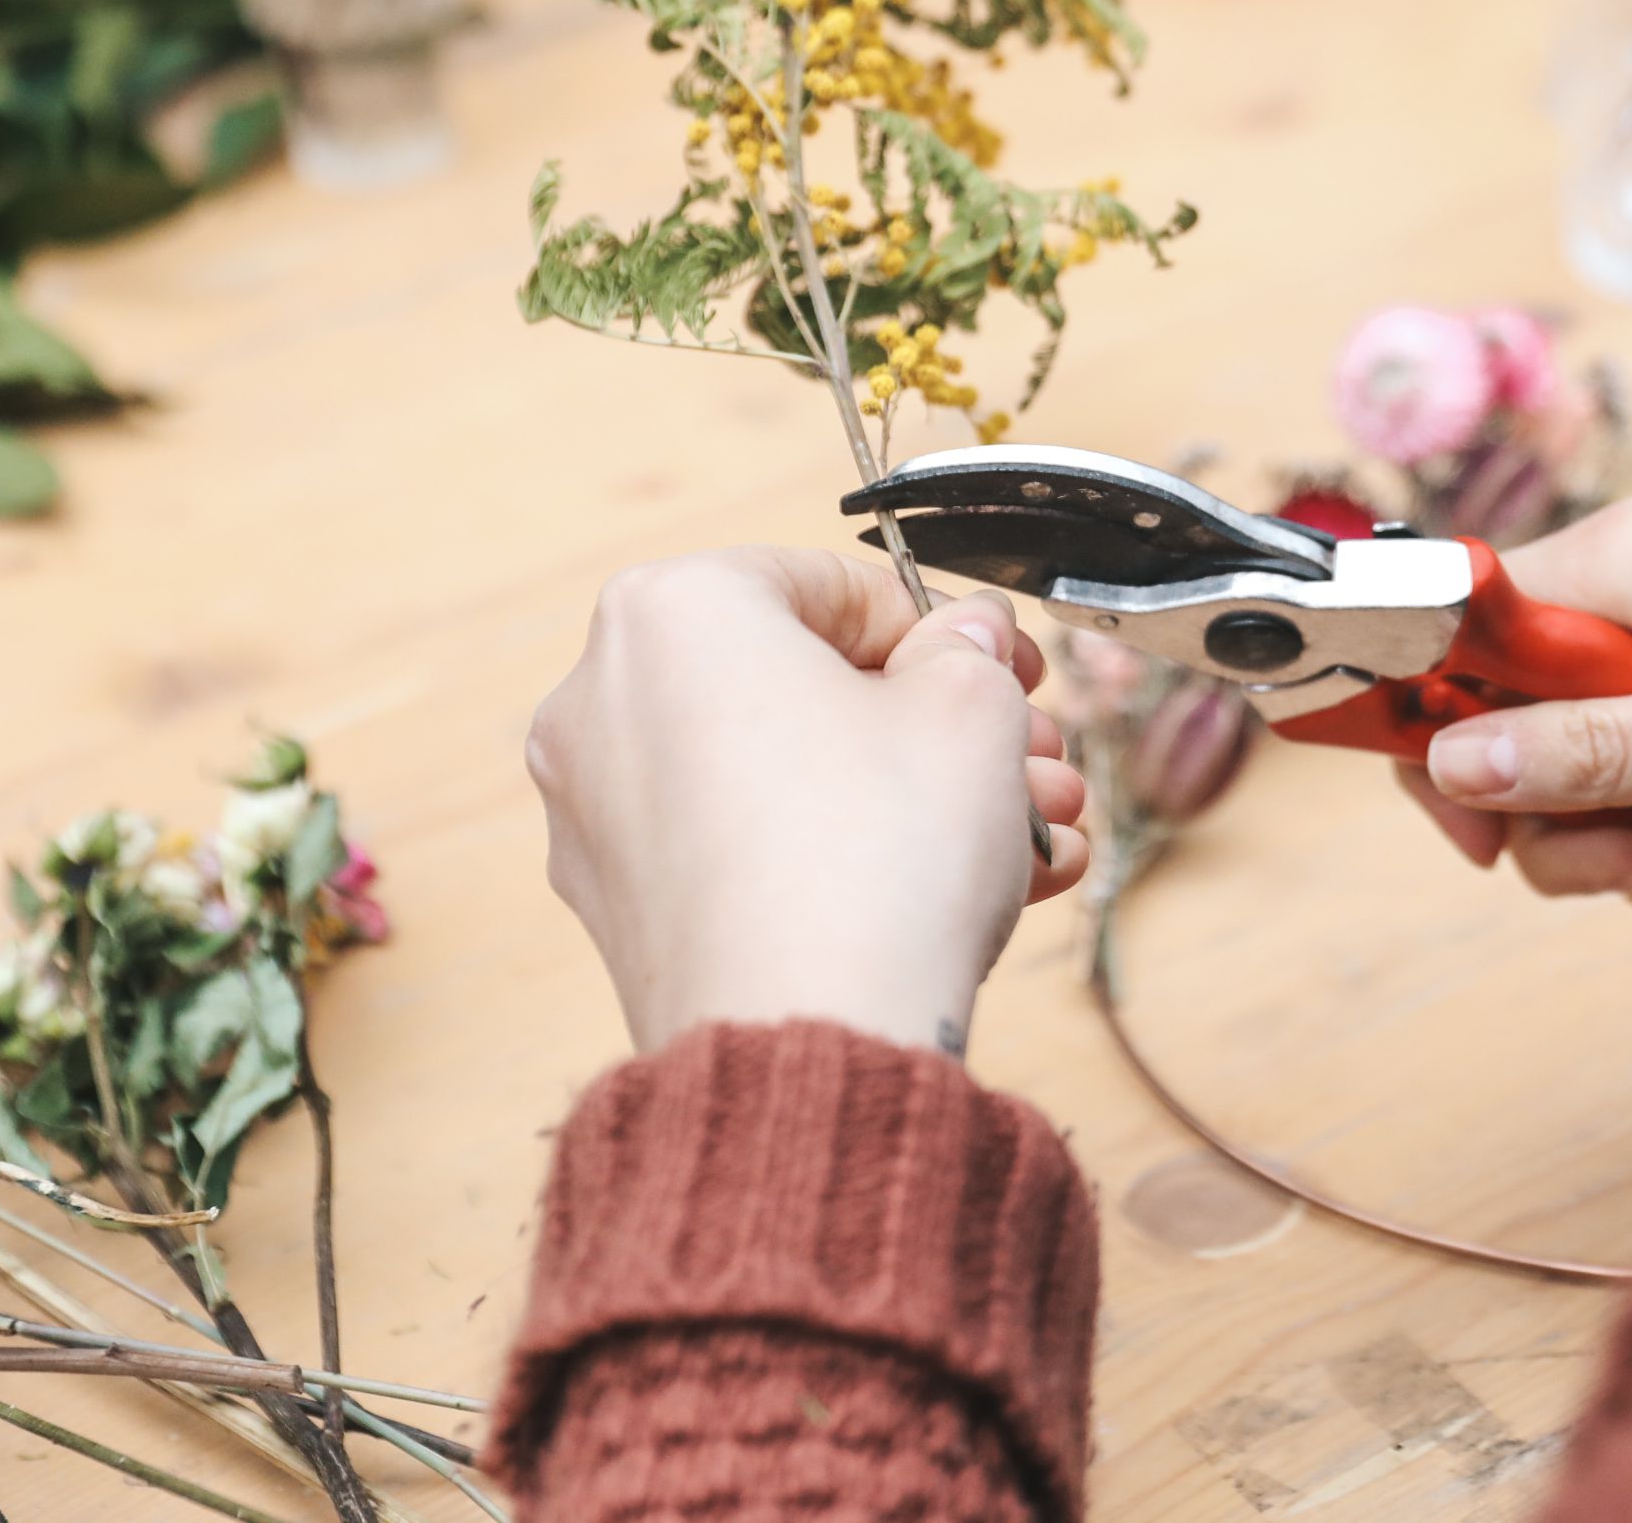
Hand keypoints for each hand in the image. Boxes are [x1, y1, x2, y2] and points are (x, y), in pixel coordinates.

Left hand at [526, 547, 1090, 1055]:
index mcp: (674, 611)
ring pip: (789, 775)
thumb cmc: (877, 854)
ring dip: (916, 795)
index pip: (831, 584)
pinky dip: (846, 855)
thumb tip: (961, 639)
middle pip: (809, 688)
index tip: (1005, 666)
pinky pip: (753, 850)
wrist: (809, 1046)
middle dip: (940, 725)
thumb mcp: (971, 707)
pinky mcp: (625, 911)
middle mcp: (606, 701)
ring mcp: (602, 815)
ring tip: (1030, 837)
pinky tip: (965, 890)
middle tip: (1029, 756)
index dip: (942, 626)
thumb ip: (969, 651)